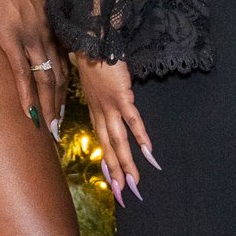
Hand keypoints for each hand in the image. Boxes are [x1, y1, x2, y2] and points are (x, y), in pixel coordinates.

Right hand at [0, 0, 62, 127]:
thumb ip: (35, 11)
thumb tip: (32, 18)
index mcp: (52, 23)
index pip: (64, 61)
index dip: (64, 85)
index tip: (63, 103)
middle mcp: (47, 33)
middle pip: (59, 76)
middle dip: (59, 103)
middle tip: (59, 125)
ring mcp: (30, 37)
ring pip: (45, 79)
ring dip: (48, 106)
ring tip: (49, 128)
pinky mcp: (11, 39)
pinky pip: (22, 73)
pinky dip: (27, 96)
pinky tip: (29, 112)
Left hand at [75, 53, 156, 201]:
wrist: (90, 41)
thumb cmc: (89, 56)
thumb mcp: (86, 76)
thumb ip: (92, 86)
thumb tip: (91, 83)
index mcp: (94, 110)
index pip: (101, 141)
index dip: (107, 161)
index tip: (112, 180)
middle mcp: (100, 113)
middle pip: (109, 147)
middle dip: (116, 172)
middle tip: (123, 194)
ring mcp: (110, 106)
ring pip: (119, 140)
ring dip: (126, 163)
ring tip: (134, 182)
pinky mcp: (121, 97)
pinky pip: (132, 121)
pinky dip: (141, 137)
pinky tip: (149, 152)